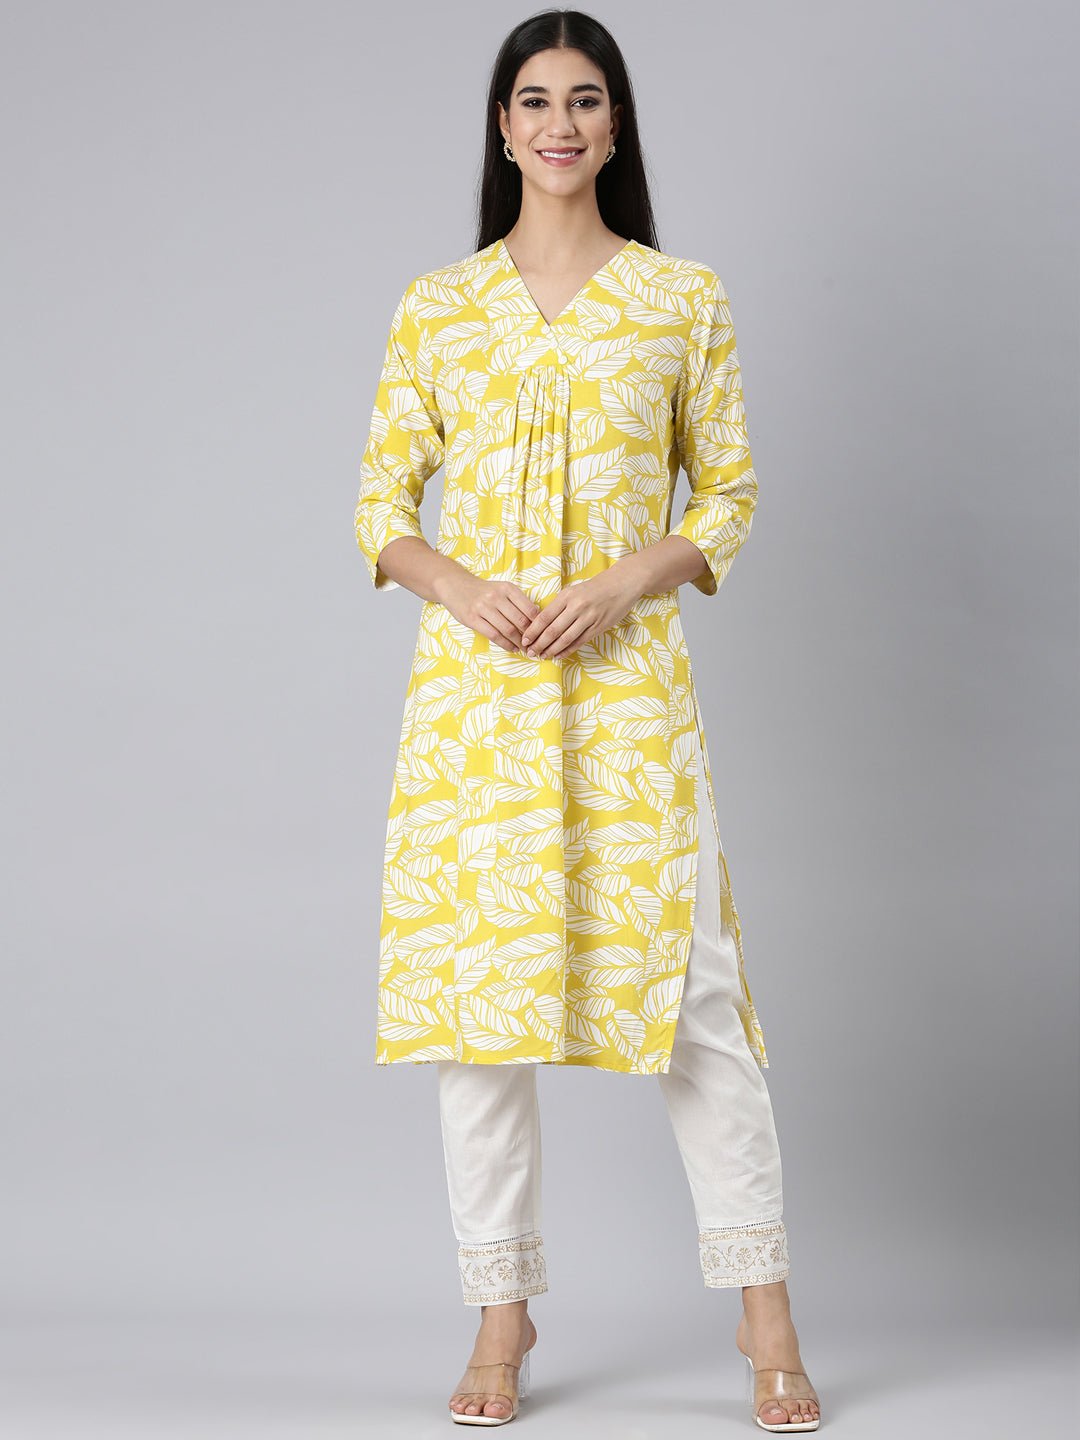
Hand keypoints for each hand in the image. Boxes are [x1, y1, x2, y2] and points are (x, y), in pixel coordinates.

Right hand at [438, 571, 540, 653]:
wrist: (455, 586)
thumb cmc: (483, 591)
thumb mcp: (502, 589)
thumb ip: (518, 601)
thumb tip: (537, 616)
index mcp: (507, 588)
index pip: (529, 609)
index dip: (538, 624)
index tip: (542, 634)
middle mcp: (496, 596)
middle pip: (520, 621)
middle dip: (529, 636)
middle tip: (534, 645)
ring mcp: (483, 607)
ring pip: (507, 630)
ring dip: (518, 643)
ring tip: (524, 649)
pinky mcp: (472, 618)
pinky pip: (493, 635)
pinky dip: (505, 644)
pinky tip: (511, 648)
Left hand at [520, 569, 640, 659]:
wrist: (621, 585)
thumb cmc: (594, 588)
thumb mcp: (573, 591)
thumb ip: (559, 605)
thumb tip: (541, 623)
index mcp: (567, 596)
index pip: (544, 617)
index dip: (533, 631)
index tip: (524, 640)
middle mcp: (576, 607)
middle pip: (553, 630)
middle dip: (539, 644)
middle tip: (530, 653)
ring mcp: (588, 618)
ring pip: (565, 639)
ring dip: (552, 650)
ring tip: (542, 656)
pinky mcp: (598, 627)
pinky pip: (579, 642)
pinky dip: (567, 650)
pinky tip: (558, 655)